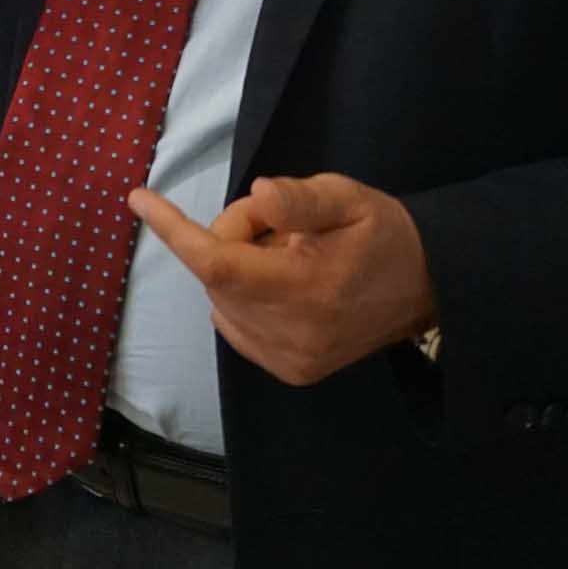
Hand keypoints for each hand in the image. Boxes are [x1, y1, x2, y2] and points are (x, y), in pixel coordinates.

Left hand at [129, 173, 438, 387]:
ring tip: (294, 257)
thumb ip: (301, 200)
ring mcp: (290, 359)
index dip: (173, 230)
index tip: (138, 198)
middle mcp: (291, 333)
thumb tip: (257, 196)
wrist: (429, 287)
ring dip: (239, 269)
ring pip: (222, 299)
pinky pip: (235, 323)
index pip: (216, 261)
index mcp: (304, 288)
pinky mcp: (291, 371)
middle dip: (233, 237)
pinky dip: (243, 297)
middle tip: (280, 225)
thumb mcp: (348, 199)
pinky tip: (287, 286)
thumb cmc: (383, 233)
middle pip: (217, 273)